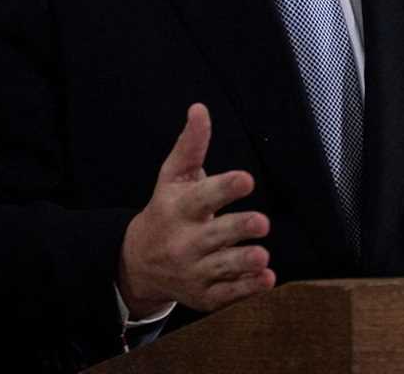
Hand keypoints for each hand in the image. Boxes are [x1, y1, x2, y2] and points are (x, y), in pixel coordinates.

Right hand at [118, 103, 274, 314]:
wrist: (138, 262)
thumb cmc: (165, 209)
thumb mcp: (172, 176)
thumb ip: (191, 145)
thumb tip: (200, 109)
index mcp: (178, 208)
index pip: (202, 197)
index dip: (224, 187)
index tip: (246, 179)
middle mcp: (185, 241)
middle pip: (214, 235)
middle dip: (237, 229)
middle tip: (262, 222)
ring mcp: (194, 270)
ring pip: (221, 267)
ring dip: (243, 262)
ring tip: (261, 255)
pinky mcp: (204, 293)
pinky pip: (226, 294)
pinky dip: (246, 289)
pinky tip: (266, 279)